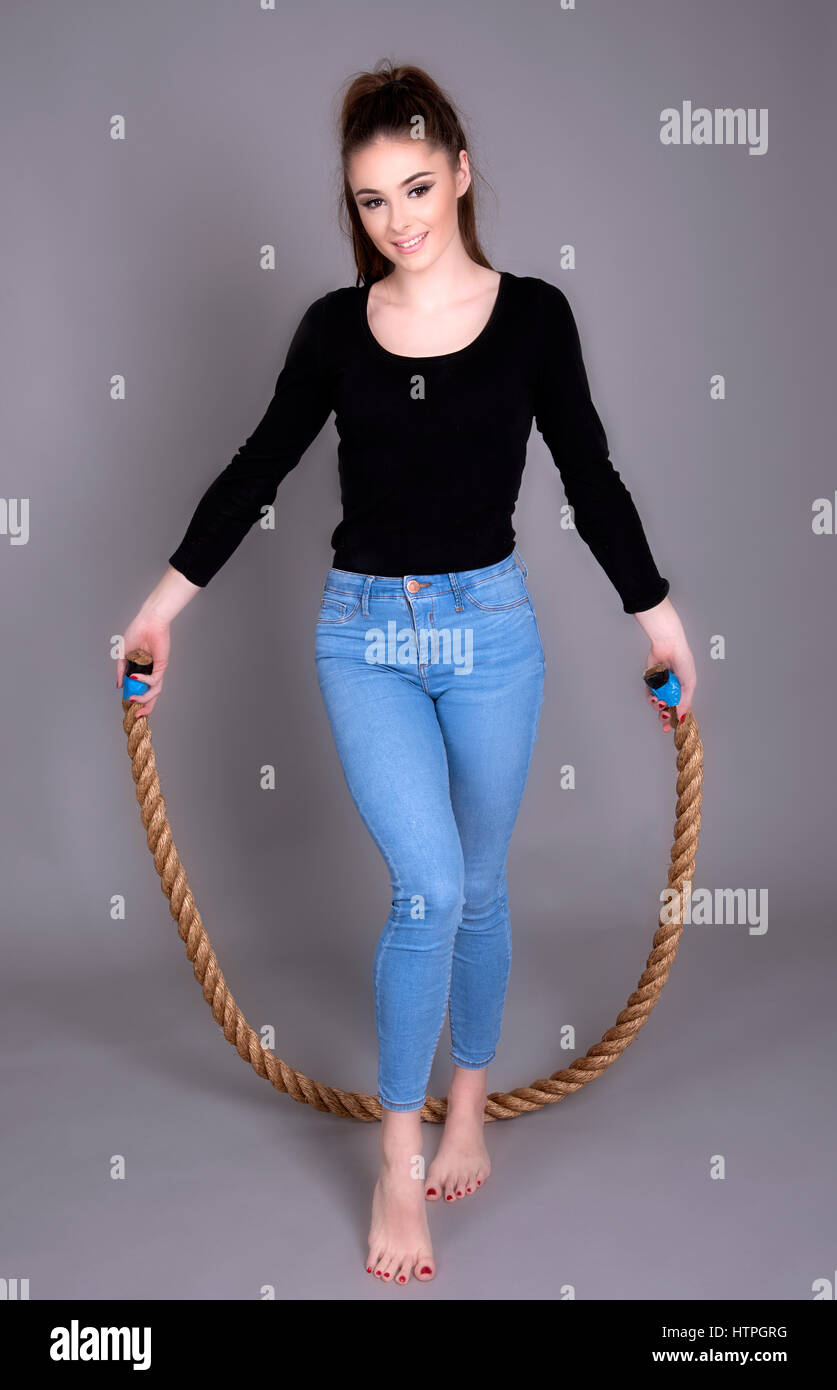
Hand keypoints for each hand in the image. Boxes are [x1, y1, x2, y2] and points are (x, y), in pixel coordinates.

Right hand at [115, 610, 170, 718]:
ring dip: (144, 698)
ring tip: (133, 699)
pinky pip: (154, 680)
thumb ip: (120, 670)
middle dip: (146, 708)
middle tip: (138, 716)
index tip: (129, 707)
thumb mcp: (123, 654)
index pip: (141, 689)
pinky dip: (144, 681)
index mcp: (141, 670)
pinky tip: (134, 677)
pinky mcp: (162, 665)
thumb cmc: (136, 632)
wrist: (148, 621)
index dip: (137, 700)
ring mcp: (157, 670)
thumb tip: (119, 686)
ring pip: (155, 691)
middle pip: (152, 695)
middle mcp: (150, 672)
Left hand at [633, 596, 696, 734]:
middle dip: (664, 716)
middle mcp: (672, 689)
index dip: (674, 721)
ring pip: (657, 702)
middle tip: (663, 717)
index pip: (679, 710)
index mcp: (684, 691)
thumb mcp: (688, 684)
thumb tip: (681, 718)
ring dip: (657, 706)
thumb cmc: (683, 662)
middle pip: (667, 709)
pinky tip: (654, 697)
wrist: (669, 646)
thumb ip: (685, 702)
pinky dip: (650, 697)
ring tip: (660, 702)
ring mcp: (661, 685)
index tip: (668, 729)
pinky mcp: (650, 680)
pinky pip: (649, 693)